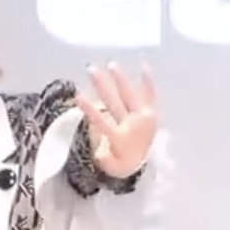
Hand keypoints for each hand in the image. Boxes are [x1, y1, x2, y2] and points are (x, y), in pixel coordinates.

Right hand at [78, 63, 159, 177]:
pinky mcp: (152, 113)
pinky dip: (148, 82)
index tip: (77, 96)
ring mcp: (143, 118)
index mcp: (119, 137)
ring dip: (120, 80)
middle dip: (102, 86)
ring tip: (112, 64)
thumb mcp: (110, 165)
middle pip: (114, 102)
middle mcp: (131, 125)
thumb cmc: (121, 161)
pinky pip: (151, 96)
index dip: (89, 109)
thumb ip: (103, 157)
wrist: (144, 163)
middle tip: (91, 69)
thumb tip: (99, 150)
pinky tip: (144, 66)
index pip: (100, 121)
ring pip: (129, 96)